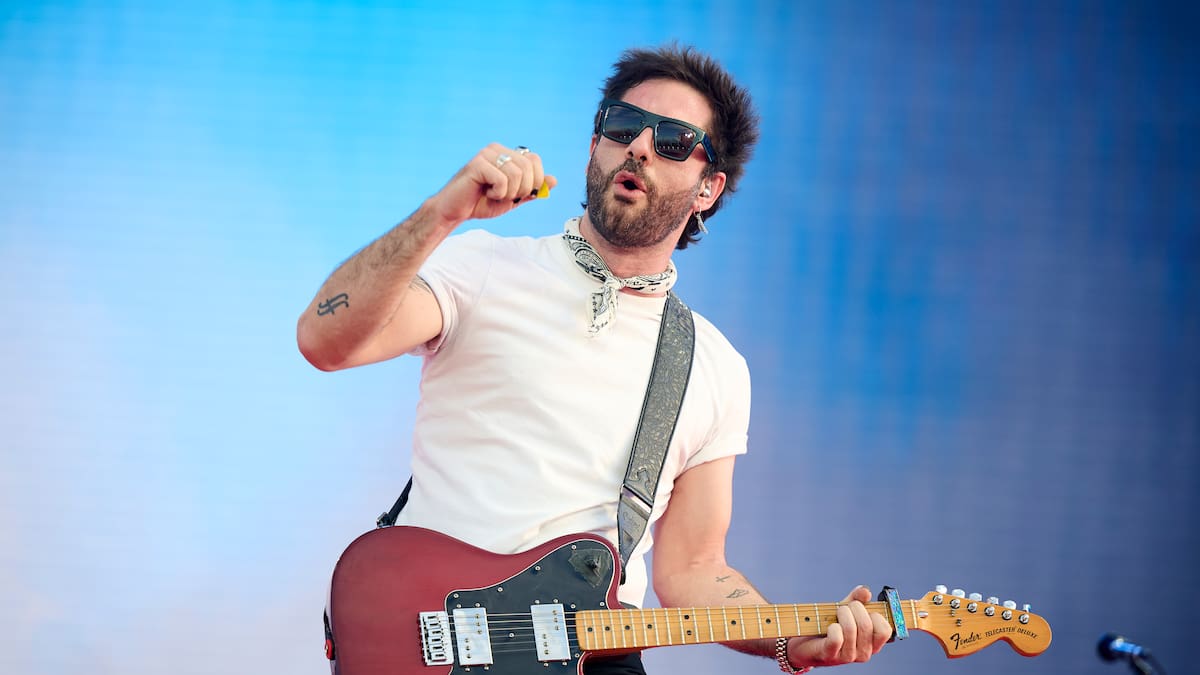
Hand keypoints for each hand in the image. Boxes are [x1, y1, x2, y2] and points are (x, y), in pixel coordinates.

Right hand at [427, 143, 557, 225]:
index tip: (521, 194)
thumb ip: (533, 190)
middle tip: (505, 196)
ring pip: (517, 174)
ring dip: (509, 193)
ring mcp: (486, 154)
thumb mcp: (514, 198)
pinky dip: (498, 193)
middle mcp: (497, 149)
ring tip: (494, 194)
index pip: (535, 160)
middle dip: (523, 189)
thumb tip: (554, 180)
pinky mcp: (477, 163)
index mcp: (507, 154)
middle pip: (528, 167)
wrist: (456, 211)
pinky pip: (503, 180)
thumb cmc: (483, 203)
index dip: (535, 181)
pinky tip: (486, 192)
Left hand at [787, 586, 891, 666]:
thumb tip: (866, 592)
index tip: (863, 610)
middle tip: (844, 608)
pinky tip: (828, 627)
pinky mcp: (831, 656)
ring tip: (836, 614)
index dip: (874, 615)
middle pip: (867, 625)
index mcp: (873, 643)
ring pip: (851, 629)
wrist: (806, 643)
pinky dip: (832, 626)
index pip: (885, 630)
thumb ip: (858, 600)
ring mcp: (849, 656)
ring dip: (841, 614)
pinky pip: (837, 637)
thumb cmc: (830, 626)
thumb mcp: (846, 610)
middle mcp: (864, 653)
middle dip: (854, 608)